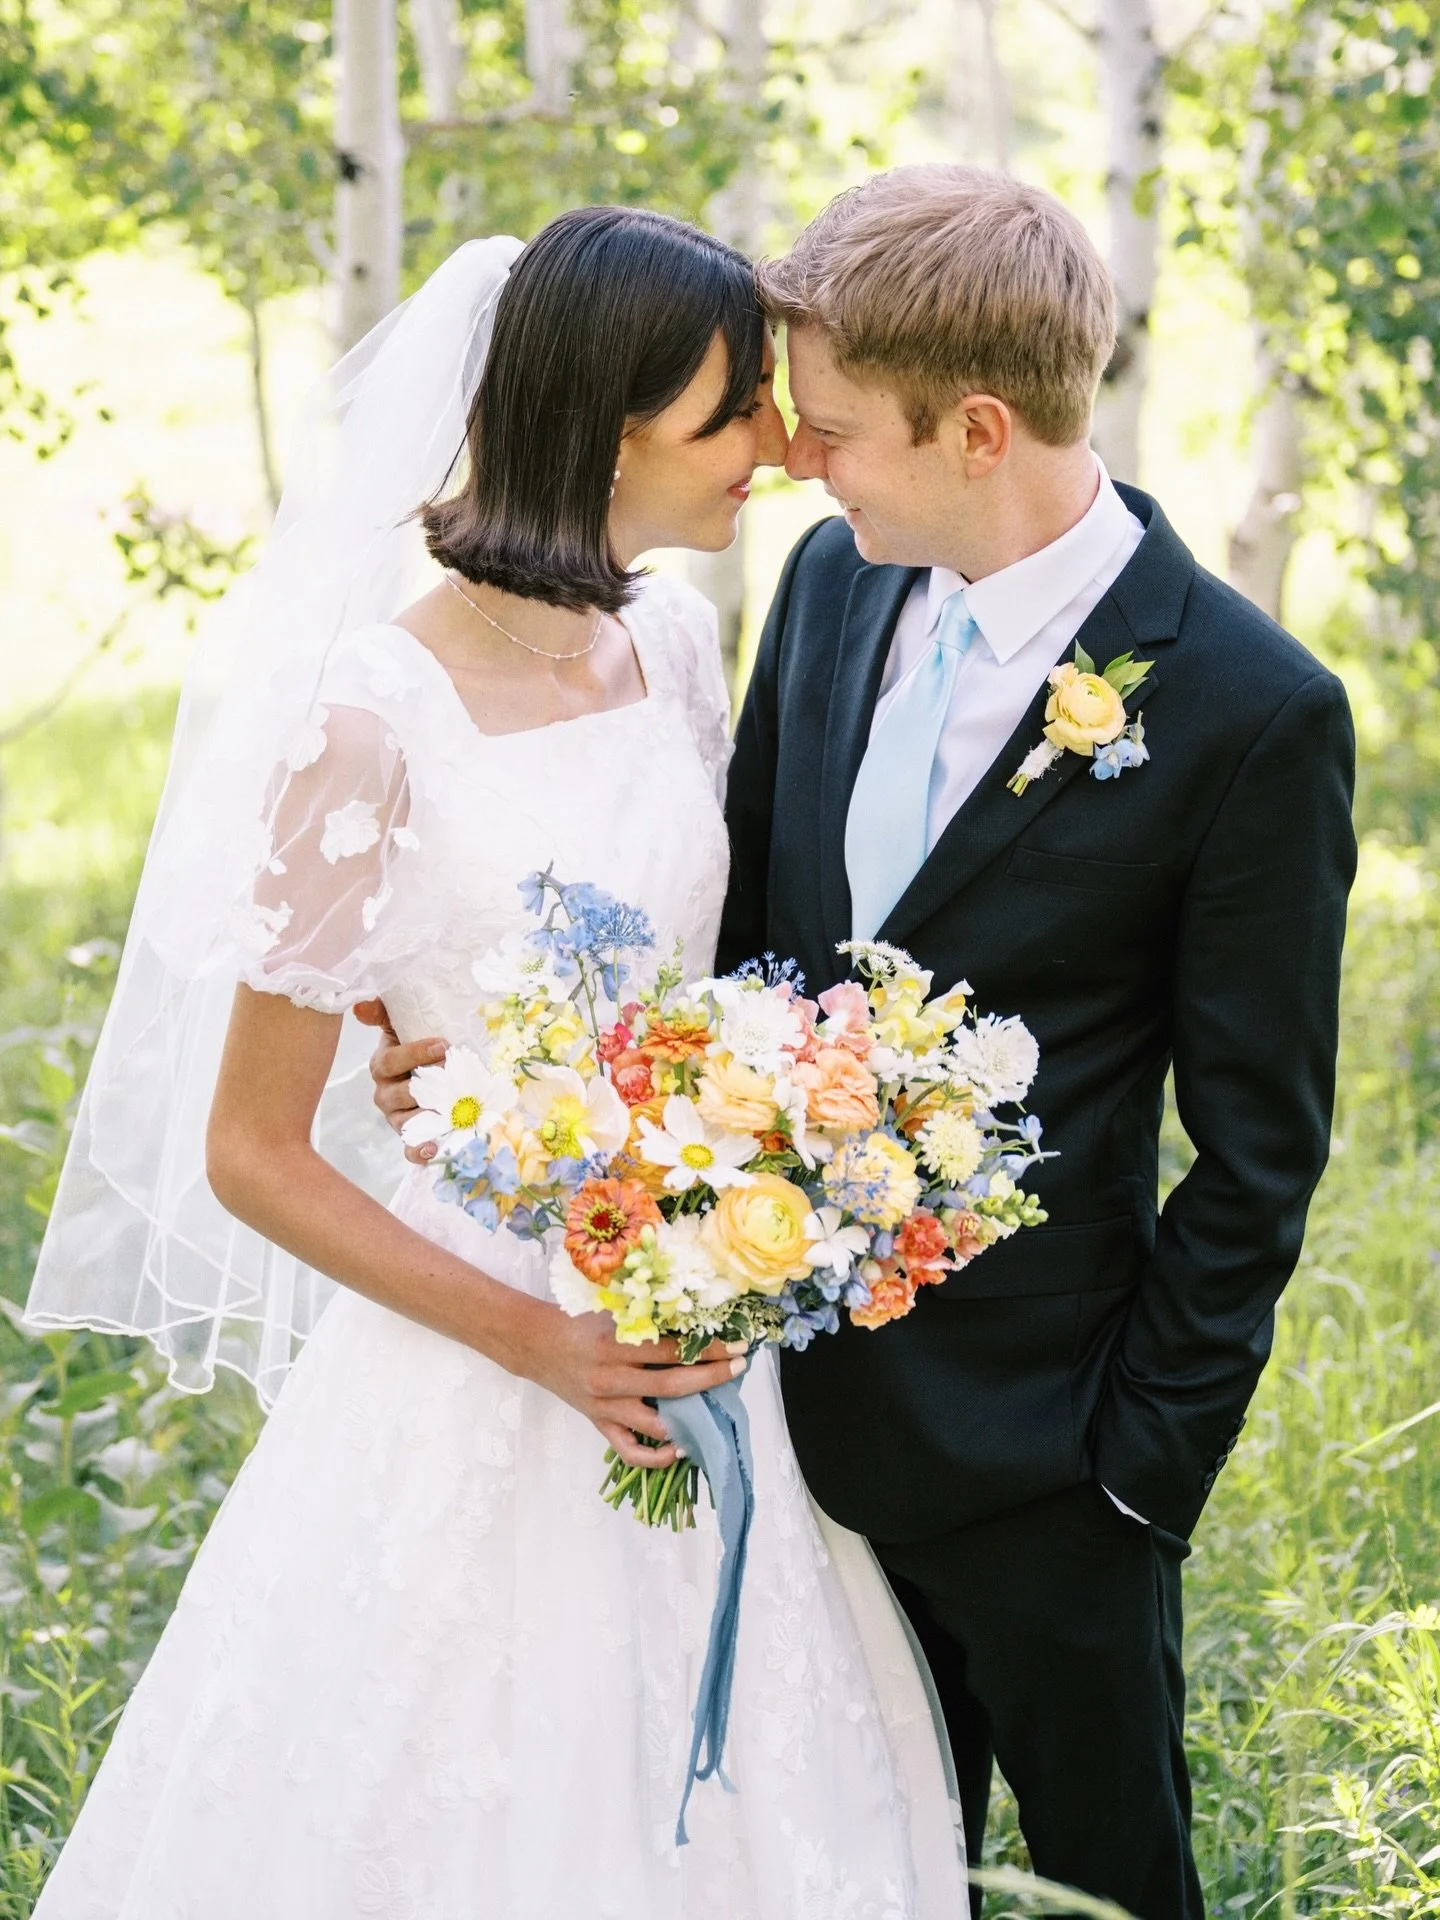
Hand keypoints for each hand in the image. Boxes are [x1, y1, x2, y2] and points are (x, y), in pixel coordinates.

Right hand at [353, 998, 443, 1163]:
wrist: (431, 1071)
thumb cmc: (413, 1046)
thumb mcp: (398, 1025)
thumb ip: (382, 1013)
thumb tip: (360, 1007)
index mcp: (382, 1066)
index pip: (390, 1061)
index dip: (414, 1054)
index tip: (443, 1045)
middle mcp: (385, 1094)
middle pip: (397, 1094)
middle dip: (424, 1087)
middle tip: (450, 1077)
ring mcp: (397, 1117)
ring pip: (404, 1122)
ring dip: (425, 1118)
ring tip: (447, 1113)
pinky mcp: (410, 1136)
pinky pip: (409, 1148)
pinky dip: (419, 1151)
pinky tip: (434, 1149)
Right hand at [498, 1294, 745, 1468]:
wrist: (537, 1344)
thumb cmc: (579, 1321)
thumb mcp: (612, 1312)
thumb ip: (648, 1318)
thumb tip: (697, 1320)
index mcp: (615, 1344)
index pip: (672, 1350)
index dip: (709, 1348)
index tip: (738, 1345)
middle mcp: (611, 1378)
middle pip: (671, 1386)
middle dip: (711, 1377)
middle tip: (740, 1368)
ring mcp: (605, 1406)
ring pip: (655, 1423)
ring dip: (690, 1421)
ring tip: (716, 1410)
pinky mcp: (598, 1424)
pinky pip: (630, 1450)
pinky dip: (656, 1456)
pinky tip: (679, 1447)